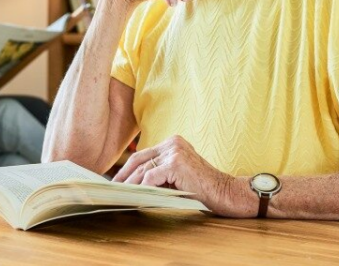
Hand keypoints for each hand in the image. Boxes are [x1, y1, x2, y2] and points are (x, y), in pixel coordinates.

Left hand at [112, 135, 250, 216]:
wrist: (225, 192)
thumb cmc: (202, 187)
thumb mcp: (177, 175)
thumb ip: (160, 173)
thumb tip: (134, 183)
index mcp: (173, 142)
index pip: (143, 155)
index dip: (128, 168)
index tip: (117, 180)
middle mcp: (172, 143)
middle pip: (140, 159)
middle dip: (124, 175)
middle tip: (113, 188)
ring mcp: (174, 151)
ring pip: (143, 169)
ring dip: (130, 184)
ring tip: (121, 194)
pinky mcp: (176, 163)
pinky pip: (151, 177)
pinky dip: (142, 188)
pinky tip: (137, 196)